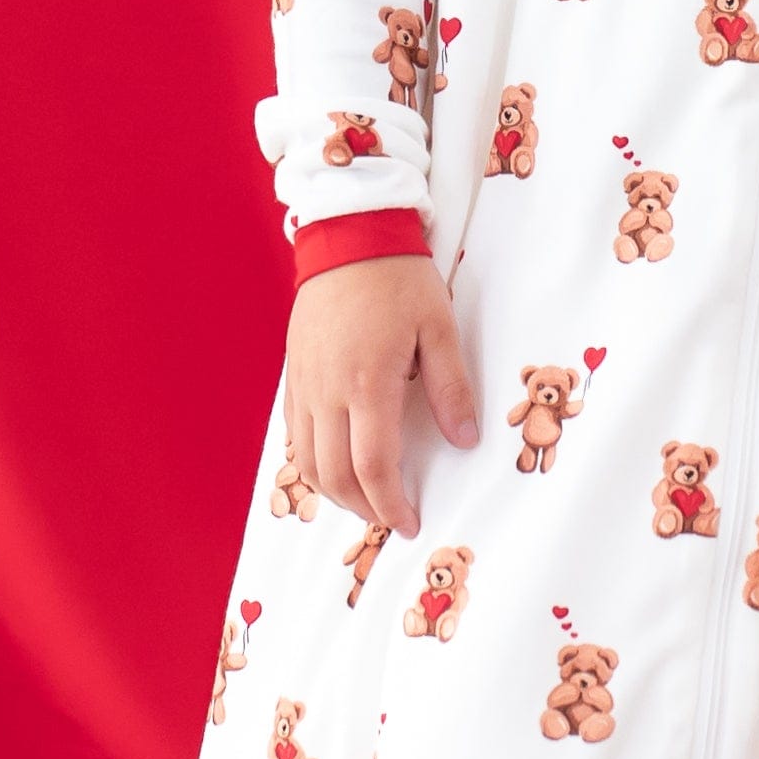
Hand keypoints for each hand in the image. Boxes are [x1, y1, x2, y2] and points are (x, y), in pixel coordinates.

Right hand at [285, 255, 479, 537]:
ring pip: (307, 462)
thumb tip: (465, 440)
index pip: (373, 468)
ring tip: (366, 499)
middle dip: (363, 508)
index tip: (410, 522)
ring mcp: (304, 384)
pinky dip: (312, 462)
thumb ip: (451, 389)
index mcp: (368, 384)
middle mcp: (327, 392)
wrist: (349, 236)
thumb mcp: (439, 329)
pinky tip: (336, 464)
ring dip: (334, 492)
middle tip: (392, 517)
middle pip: (334, 475)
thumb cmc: (399, 279)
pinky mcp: (293, 374)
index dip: (390, 506)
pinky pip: (294, 434)